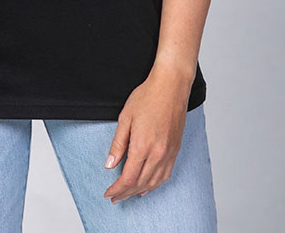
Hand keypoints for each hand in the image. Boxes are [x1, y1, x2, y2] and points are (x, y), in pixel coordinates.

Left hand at [103, 63, 192, 204]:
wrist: (171, 86)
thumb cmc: (147, 97)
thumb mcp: (125, 117)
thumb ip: (118, 144)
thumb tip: (110, 164)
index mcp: (143, 145)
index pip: (128, 177)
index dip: (117, 188)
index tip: (108, 193)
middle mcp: (158, 153)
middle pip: (140, 183)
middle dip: (126, 193)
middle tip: (115, 198)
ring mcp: (169, 152)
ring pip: (154, 182)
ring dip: (139, 191)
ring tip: (128, 194)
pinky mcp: (175, 149)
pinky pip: (165, 174)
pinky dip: (155, 184)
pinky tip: (147, 186)